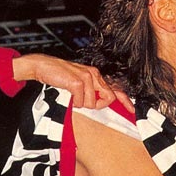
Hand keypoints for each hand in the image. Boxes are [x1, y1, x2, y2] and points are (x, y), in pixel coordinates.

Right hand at [13, 54, 133, 112]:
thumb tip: (99, 103)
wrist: (43, 66)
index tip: (132, 109)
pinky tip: (68, 94)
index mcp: (96, 75)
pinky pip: (81, 102)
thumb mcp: (79, 82)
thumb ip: (91, 90)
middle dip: (98, 104)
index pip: (115, 88)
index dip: (125, 100)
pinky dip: (74, 102)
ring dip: (81, 103)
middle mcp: (94, 75)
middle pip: (108, 98)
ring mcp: (86, 78)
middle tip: (83, 101)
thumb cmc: (60, 75)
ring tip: (72, 95)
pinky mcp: (77, 82)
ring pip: (92, 103)